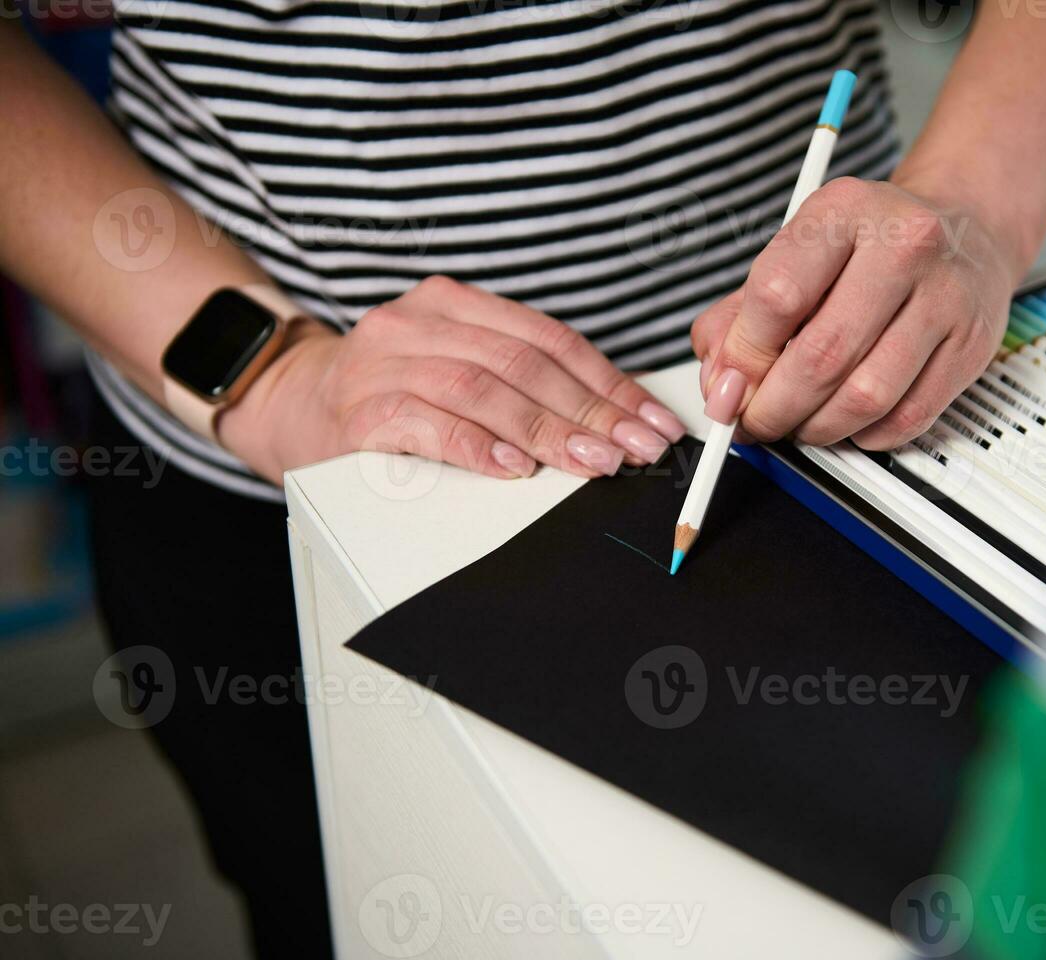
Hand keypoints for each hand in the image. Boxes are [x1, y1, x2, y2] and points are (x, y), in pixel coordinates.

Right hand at [218, 276, 685, 483]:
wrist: (288, 406)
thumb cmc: (390, 396)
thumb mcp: (455, 368)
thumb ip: (519, 380)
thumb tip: (615, 418)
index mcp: (453, 302)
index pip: (549, 339)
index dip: (609, 382)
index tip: (651, 419)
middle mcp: (417, 321)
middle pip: (524, 363)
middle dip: (592, 411)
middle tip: (637, 448)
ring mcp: (382, 363)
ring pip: (482, 389)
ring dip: (546, 430)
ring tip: (592, 462)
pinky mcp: (355, 412)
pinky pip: (425, 423)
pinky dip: (474, 445)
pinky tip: (512, 465)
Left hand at [690, 176, 1022, 448]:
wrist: (966, 234)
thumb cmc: (868, 250)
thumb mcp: (796, 256)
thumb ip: (738, 319)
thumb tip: (720, 386)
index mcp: (844, 210)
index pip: (778, 295)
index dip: (743, 357)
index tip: (728, 387)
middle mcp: (904, 245)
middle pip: (823, 355)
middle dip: (774, 408)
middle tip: (756, 422)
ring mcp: (945, 297)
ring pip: (866, 396)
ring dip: (818, 428)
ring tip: (800, 424)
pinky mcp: (970, 346)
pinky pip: (908, 418)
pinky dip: (865, 436)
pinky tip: (848, 421)